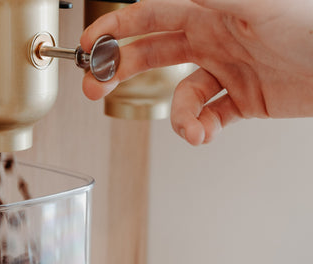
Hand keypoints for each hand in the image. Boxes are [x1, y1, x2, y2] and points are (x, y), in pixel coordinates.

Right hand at [81, 0, 312, 144]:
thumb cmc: (309, 25)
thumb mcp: (253, 3)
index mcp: (207, 12)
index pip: (148, 16)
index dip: (114, 29)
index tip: (89, 43)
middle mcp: (211, 40)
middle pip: (150, 54)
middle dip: (117, 72)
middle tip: (93, 89)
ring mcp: (225, 71)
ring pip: (180, 97)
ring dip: (177, 117)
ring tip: (190, 130)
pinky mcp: (241, 100)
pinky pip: (208, 117)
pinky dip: (201, 130)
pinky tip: (203, 134)